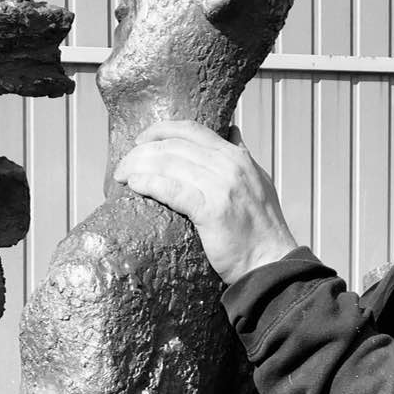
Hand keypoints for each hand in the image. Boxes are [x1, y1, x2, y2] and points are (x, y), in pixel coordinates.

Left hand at [113, 120, 297, 284]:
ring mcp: (221, 186)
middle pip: (174, 146)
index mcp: (237, 157)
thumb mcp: (258, 182)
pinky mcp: (212, 210)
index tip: (141, 139)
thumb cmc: (260, 230)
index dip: (161, 130)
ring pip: (169, 164)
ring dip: (138, 166)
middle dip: (143, 151)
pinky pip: (171, 189)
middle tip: (123, 164)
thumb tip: (232, 132)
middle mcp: (229, 165)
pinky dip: (149, 183)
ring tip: (121, 175)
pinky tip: (134, 185)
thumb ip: (243, 157)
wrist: (271, 263)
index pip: (192, 130)